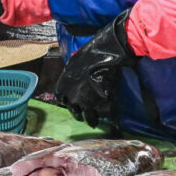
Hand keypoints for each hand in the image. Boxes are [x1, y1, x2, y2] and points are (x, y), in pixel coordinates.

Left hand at [53, 10, 137, 127]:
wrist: (108, 52)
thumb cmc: (90, 52)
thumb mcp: (74, 62)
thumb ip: (70, 74)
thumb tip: (72, 78)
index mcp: (63, 86)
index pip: (61, 99)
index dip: (66, 101)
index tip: (71, 102)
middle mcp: (73, 97)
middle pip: (74, 112)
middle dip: (79, 113)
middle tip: (84, 114)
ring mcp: (88, 103)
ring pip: (89, 118)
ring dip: (92, 120)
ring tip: (96, 121)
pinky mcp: (103, 104)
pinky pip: (106, 116)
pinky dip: (111, 119)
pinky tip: (114, 123)